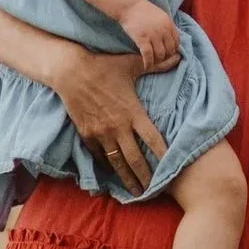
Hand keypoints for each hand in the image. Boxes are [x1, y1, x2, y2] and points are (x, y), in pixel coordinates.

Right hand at [53, 52, 166, 191]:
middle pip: (135, 159)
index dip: (164, 155)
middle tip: (154, 191)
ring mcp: (101, 132)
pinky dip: (107, 166)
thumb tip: (179, 56)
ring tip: (136, 192)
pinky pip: (99, 155)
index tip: (173, 168)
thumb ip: (156, 65)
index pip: (153, 139)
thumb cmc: (103, 65)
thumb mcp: (131, 64)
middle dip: (145, 177)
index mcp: (133, 112)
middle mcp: (118, 127)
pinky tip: (113, 174)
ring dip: (127, 178)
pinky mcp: (87, 134)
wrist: (70, 71)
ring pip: (117, 162)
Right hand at [119, 0, 181, 72]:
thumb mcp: (160, 15)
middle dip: (166, 57)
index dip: (174, 50)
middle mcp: (163, 30)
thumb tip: (172, 36)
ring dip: (157, 61)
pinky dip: (148, 63)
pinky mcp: (142, 39)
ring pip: (160, 55)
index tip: (169, 53)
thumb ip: (167, 26)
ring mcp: (153, 35)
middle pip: (170, 50)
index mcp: (169, 24)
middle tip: (160, 60)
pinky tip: (146, 65)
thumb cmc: (143, 10)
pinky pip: (148, 55)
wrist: (129, 5)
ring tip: (153, 63)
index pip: (177, 42)